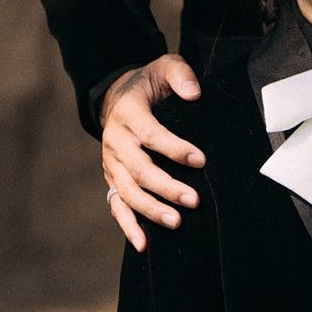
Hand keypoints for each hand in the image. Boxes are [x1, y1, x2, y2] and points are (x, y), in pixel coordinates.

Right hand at [101, 55, 204, 252]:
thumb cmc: (150, 84)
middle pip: (138, 169)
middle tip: (194, 200)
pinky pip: (117, 206)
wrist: (119, 96)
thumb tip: (195, 93)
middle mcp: (116, 141)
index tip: (200, 161)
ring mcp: (111, 163)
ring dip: (151, 210)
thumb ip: (180, 75)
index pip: (150, 135)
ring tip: (177, 222)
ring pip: (128, 191)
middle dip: (166, 187)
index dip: (174, 149)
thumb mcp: (164, 67)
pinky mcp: (112, 179)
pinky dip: (128, 226)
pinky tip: (144, 244)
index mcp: (128, 114)